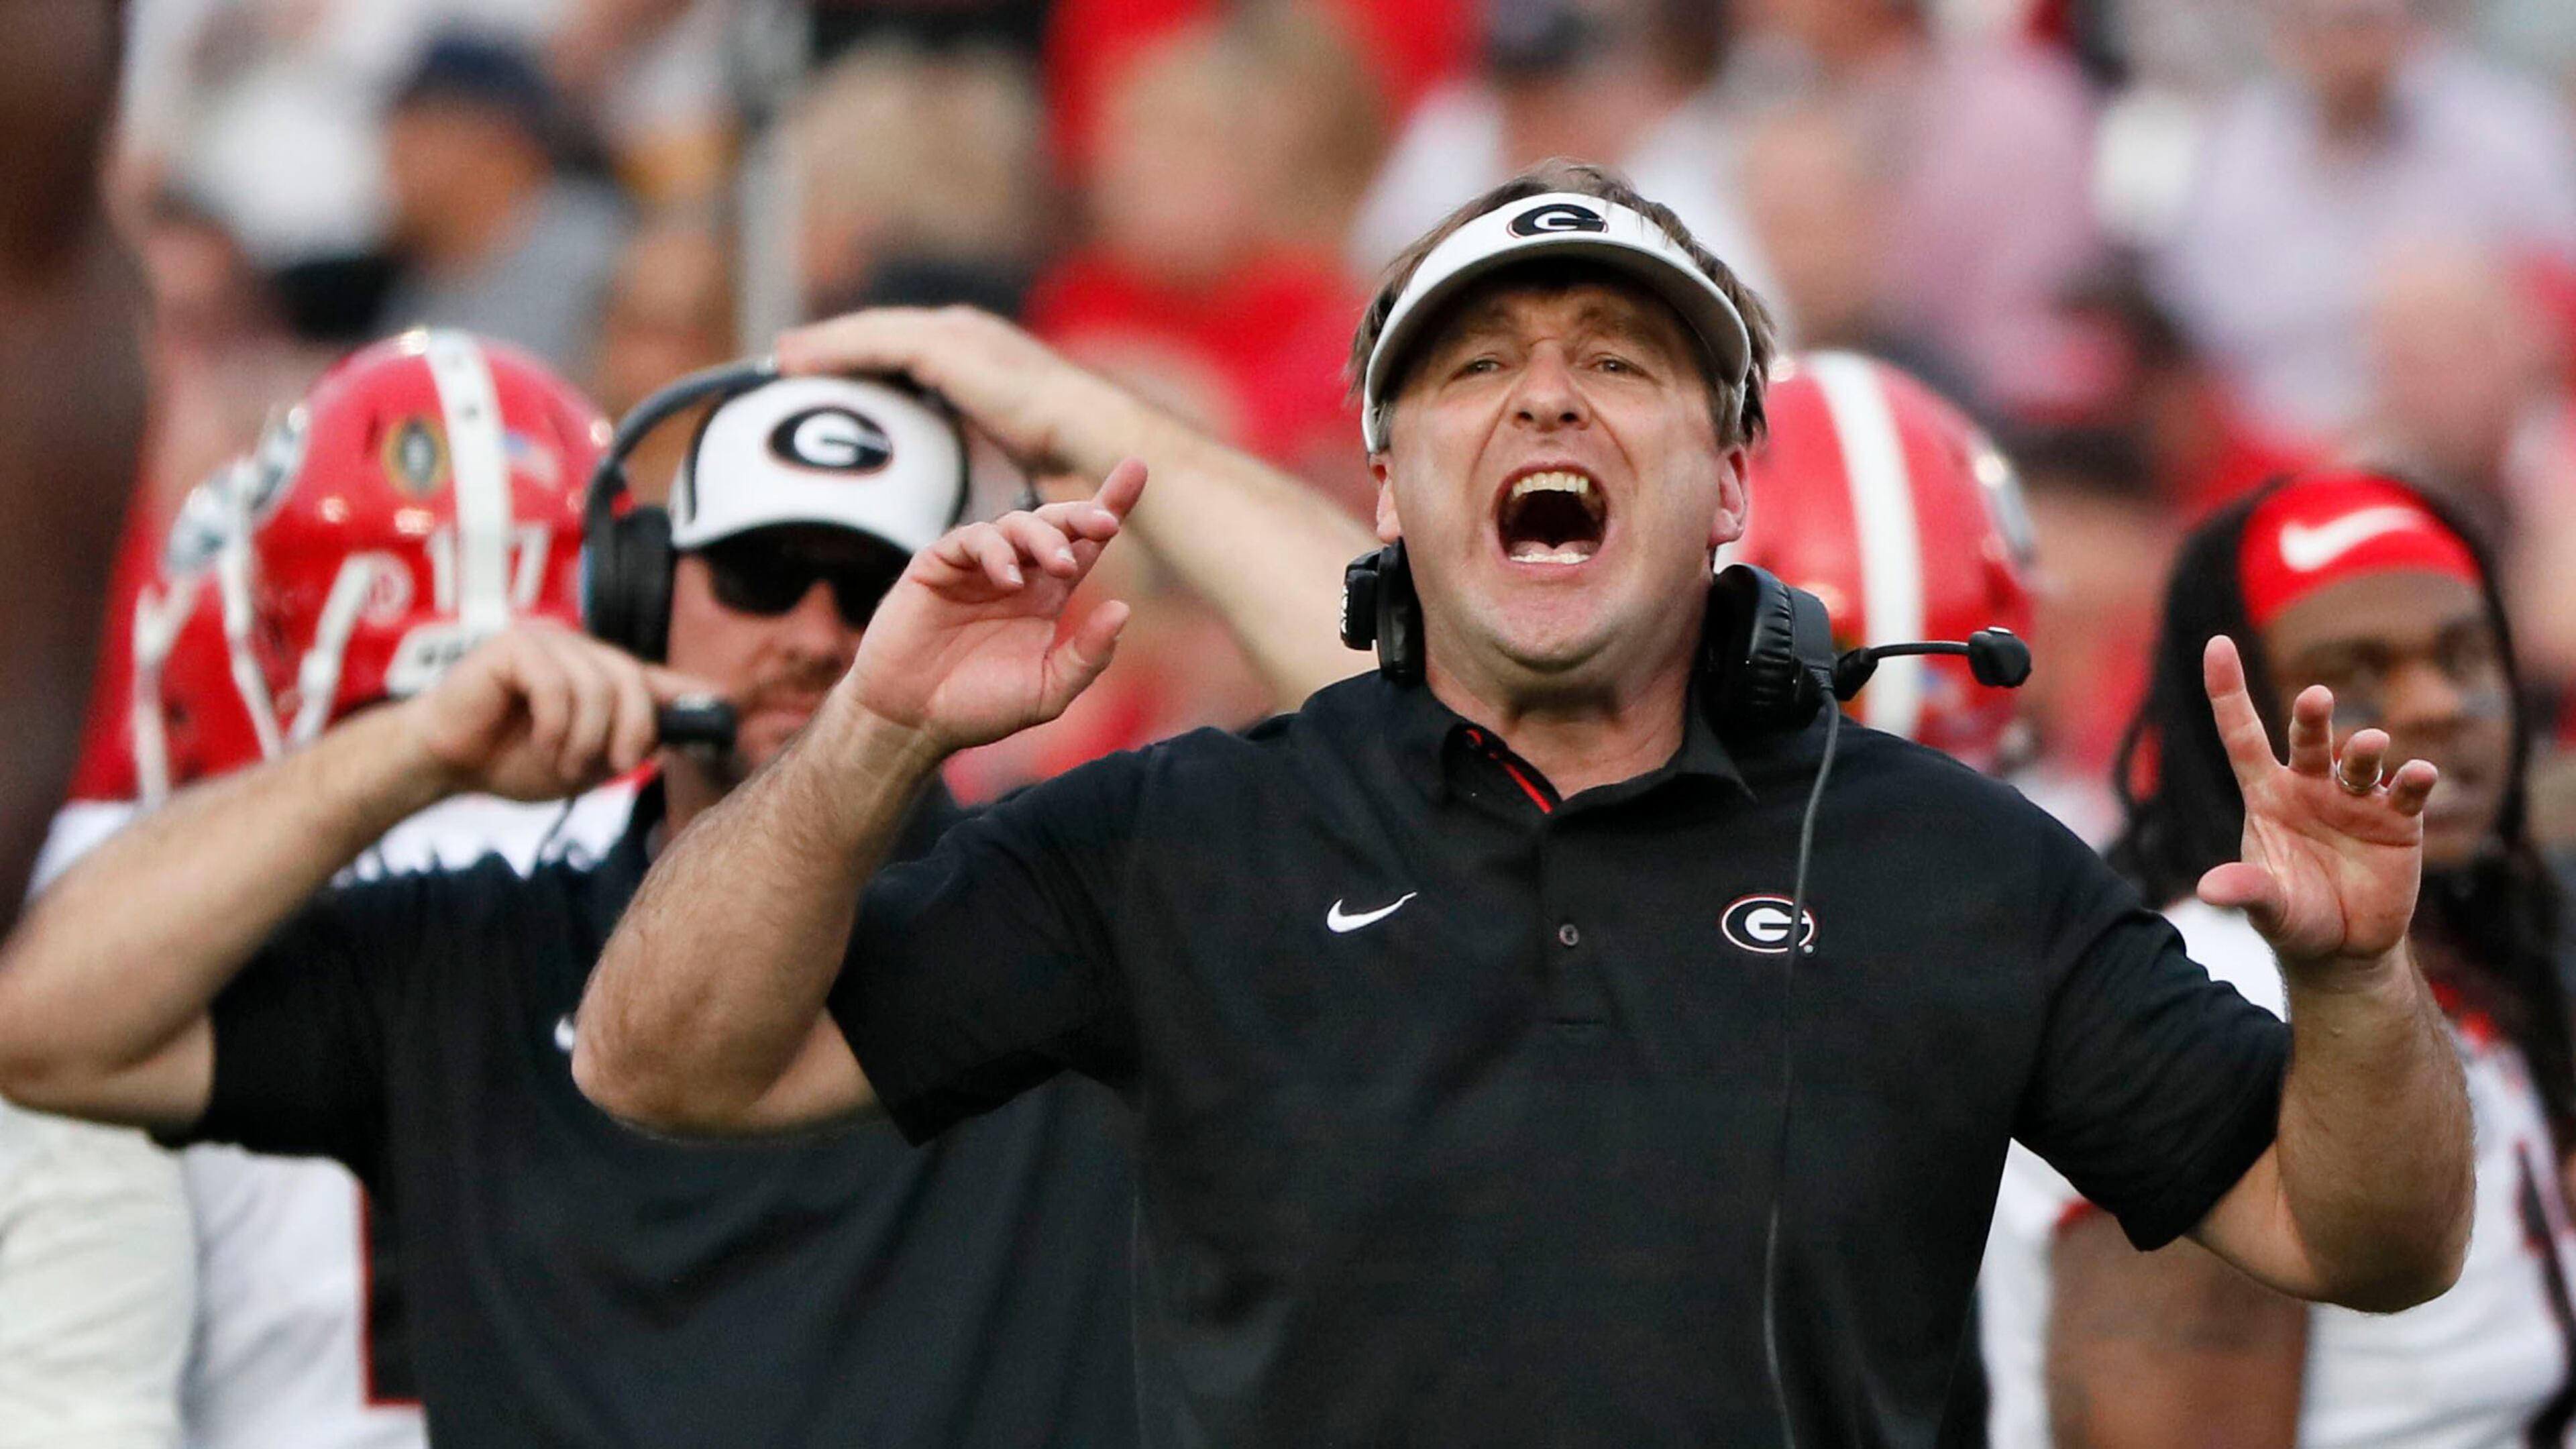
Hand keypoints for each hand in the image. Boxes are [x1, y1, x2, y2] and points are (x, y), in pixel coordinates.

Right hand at [403, 624, 708, 801]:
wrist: (444, 763)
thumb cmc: (510, 760)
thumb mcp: (583, 759)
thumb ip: (626, 743)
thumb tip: (680, 734)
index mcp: (597, 675)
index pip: (654, 678)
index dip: (690, 693)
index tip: (728, 711)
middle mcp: (578, 651)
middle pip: (633, 679)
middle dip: (633, 729)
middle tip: (616, 765)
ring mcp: (546, 642)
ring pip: (598, 686)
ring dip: (585, 738)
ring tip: (562, 765)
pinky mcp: (513, 646)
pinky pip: (556, 685)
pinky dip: (555, 725)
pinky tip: (540, 745)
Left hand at [773, 306, 1136, 487]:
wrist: (1082, 423)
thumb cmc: (1059, 441)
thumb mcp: (1006, 436)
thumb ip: (976, 436)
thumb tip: (959, 464)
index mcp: (975, 344)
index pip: (907, 343)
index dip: (866, 351)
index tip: (833, 364)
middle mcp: (959, 327)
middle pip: (880, 329)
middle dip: (834, 339)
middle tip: (790, 353)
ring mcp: (949, 332)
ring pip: (868, 332)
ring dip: (822, 343)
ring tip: (783, 356)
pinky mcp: (939, 348)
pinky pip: (869, 346)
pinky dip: (831, 351)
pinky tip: (798, 362)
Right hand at [837, 459, 1142, 752]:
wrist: (912, 721)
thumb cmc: (977, 708)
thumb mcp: (1048, 691)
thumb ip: (1087, 656)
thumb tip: (1122, 608)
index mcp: (1047, 596)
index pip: (1084, 543)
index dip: (1111, 504)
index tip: (1137, 468)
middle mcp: (1017, 574)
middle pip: (1054, 523)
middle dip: (1082, 515)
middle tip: (1106, 525)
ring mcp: (976, 566)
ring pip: (1015, 525)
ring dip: (1043, 537)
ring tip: (1060, 566)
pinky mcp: (937, 565)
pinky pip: (971, 540)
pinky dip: (994, 553)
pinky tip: (1009, 580)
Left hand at [2196, 636, 2440, 970]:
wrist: (2344, 947)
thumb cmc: (2295, 916)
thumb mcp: (2268, 908)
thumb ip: (2247, 892)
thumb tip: (2210, 890)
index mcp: (2267, 794)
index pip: (2241, 734)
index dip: (2228, 691)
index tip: (2215, 644)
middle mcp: (2310, 785)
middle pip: (2308, 739)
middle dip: (2313, 717)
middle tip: (2316, 698)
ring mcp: (2355, 799)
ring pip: (2359, 760)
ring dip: (2364, 749)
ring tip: (2371, 745)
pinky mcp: (2397, 820)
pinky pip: (2405, 792)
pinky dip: (2413, 780)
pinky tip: (2417, 774)